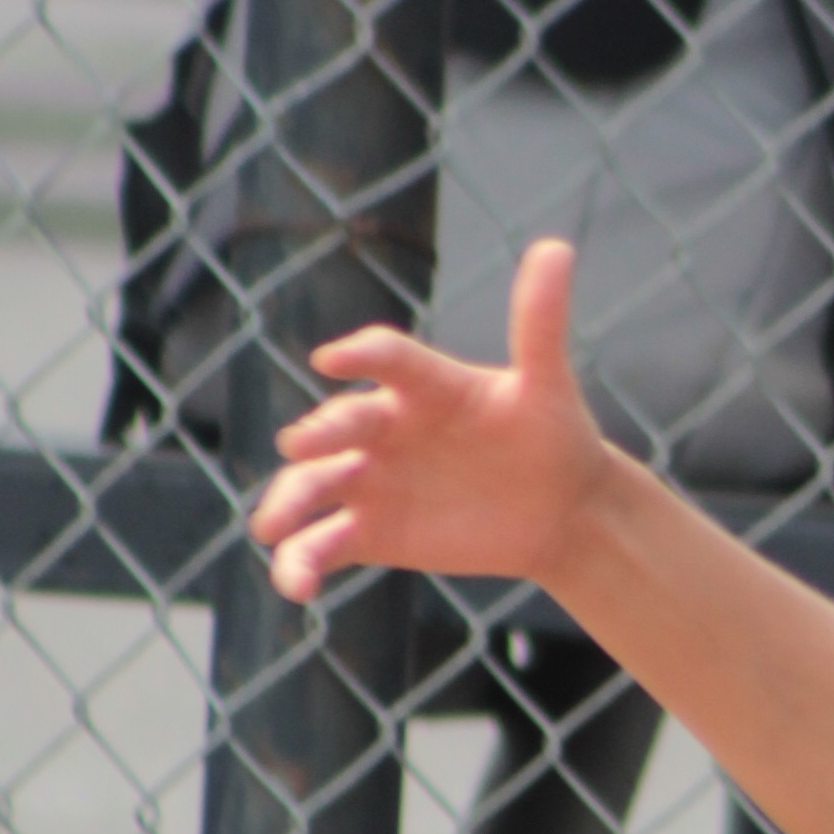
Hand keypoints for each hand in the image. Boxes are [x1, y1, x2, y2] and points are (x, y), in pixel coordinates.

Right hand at [253, 240, 611, 605]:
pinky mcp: (368, 532)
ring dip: (289, 503)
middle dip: (318, 434)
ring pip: (313, 487)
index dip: (360, 355)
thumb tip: (556, 247)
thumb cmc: (552, 436)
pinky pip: (323, 544)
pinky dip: (301, 563)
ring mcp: (370, 480)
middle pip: (339, 425)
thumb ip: (540, 325)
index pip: (386, 360)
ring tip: (273, 529)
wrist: (560, 510)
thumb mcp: (548, 386)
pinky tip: (295, 586)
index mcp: (424, 385)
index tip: (334, 359)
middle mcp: (386, 428)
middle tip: (302, 444)